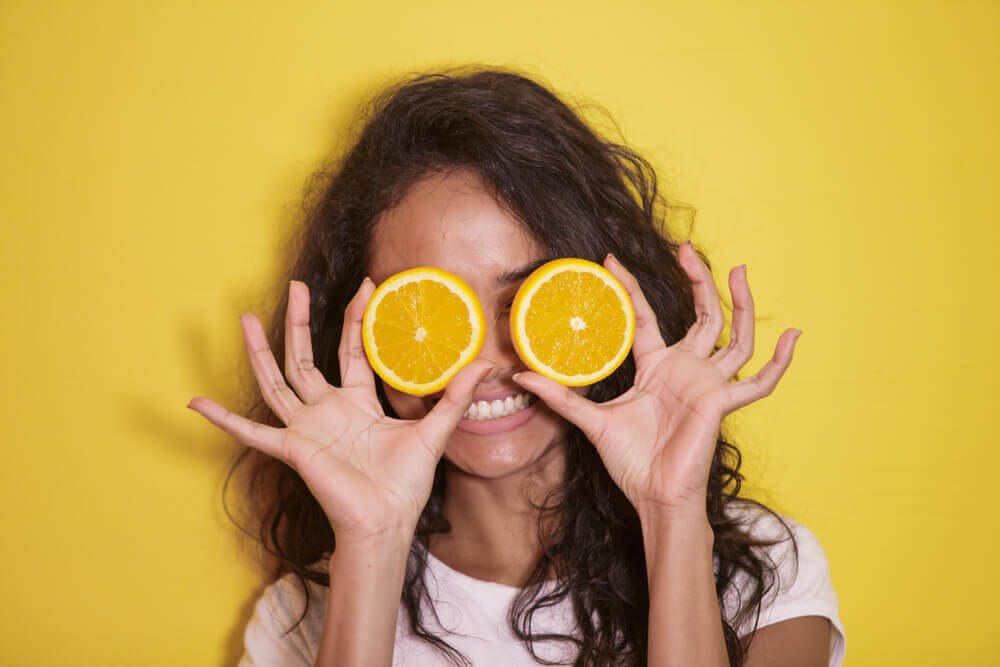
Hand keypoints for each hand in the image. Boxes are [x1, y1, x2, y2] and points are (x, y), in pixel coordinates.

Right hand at [187, 279, 493, 545]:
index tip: (365, 285)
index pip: (353, 350)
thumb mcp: (434, 431)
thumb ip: (456, 397)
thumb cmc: (405, 483)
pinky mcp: (292, 449)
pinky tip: (197, 403)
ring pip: (277, 380)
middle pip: (307, 356)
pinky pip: (252, 431)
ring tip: (244, 317)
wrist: (386, 521)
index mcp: (357, 403)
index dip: (356, 319)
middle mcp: (327, 410)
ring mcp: (305, 427)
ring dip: (260, 351)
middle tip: (297, 284)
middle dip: (302, 321)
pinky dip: (224, 420)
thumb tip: (489, 365)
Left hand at [512, 242, 800, 517]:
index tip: (612, 259)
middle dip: (697, 280)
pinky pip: (760, 381)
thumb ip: (560, 397)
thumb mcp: (590, 422)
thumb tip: (517, 376)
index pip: (645, 316)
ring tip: (739, 270)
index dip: (632, 287)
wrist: (654, 496)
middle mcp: (687, 369)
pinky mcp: (723, 403)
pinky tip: (793, 336)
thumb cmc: (630, 463)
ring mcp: (708, 384)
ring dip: (740, 303)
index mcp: (657, 368)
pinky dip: (779, 362)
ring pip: (733, 335)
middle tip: (687, 248)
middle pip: (700, 314)